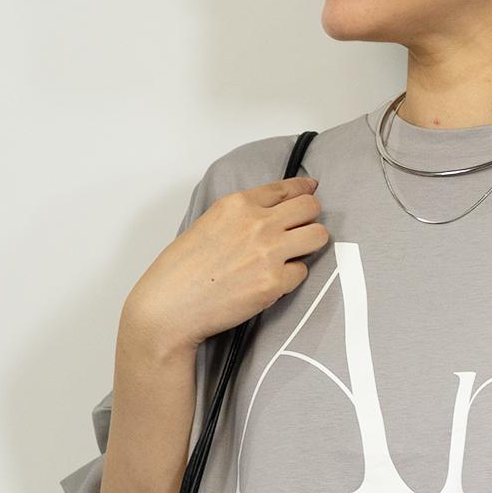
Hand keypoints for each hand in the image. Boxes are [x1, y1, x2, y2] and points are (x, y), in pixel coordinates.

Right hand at [123, 175, 328, 354]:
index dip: (303, 190)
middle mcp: (257, 223)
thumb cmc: (183, 270)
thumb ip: (241, 216)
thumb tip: (269, 216)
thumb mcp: (210, 223)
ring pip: (318, 236)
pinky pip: (302, 272)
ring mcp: (269, 252)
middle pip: (310, 208)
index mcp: (238, 204)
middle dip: (311, 218)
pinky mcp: (275, 282)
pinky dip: (292, 277)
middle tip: (304, 229)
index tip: (311, 190)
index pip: (285, 188)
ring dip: (311, 244)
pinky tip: (273, 281)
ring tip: (296, 254)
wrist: (173, 304)